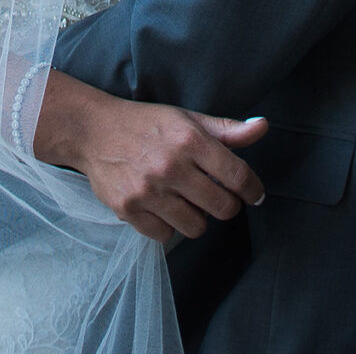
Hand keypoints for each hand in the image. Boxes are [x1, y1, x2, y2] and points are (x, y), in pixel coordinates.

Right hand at [33, 70, 266, 243]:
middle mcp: (171, 166)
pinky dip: (169, 226)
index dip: (253, 189)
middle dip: (225, 205)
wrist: (94, 130)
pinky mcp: (130, 210)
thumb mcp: (187, 119)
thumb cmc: (146, 124)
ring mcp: (149, 191)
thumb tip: (262, 127)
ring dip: (197, 218)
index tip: (255, 194)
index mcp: (189, 139)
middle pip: (222, 207)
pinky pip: (166, 236)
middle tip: (216, 196)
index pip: (237, 176)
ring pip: (196, 227)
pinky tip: (162, 207)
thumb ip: (226, 129)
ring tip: (185, 200)